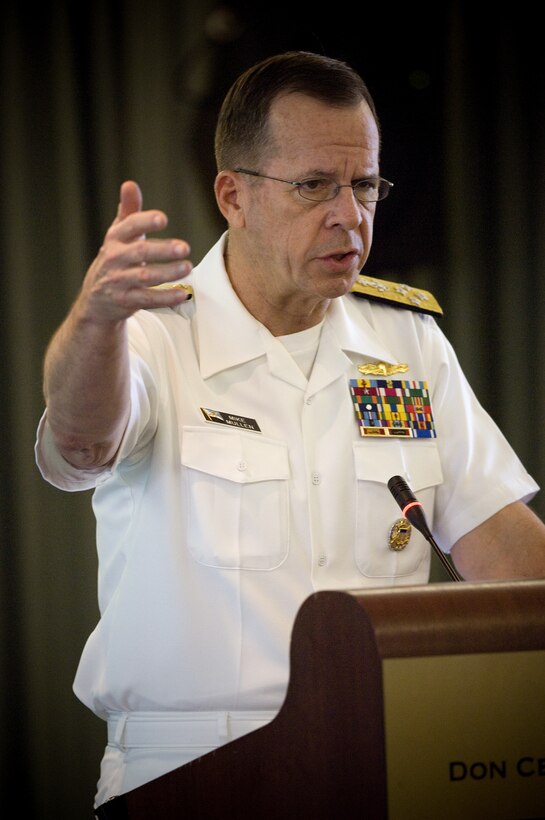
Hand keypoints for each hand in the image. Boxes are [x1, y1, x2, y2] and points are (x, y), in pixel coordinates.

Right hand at [76, 180, 191, 323]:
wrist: (96, 299)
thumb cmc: (116, 259)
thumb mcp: (119, 235)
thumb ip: (128, 212)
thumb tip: (130, 184)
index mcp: (115, 239)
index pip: (129, 227)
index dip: (145, 222)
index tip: (163, 219)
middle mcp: (114, 259)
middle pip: (139, 252)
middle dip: (162, 249)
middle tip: (185, 247)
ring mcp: (119, 281)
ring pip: (144, 276)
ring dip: (167, 273)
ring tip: (188, 267)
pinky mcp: (126, 302)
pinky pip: (147, 299)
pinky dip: (165, 297)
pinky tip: (183, 293)